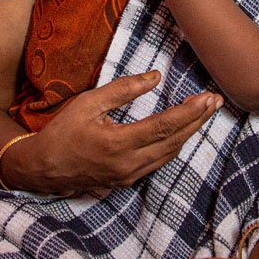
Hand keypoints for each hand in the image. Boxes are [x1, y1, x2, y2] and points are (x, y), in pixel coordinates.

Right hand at [1, 70, 223, 195]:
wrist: (43, 168)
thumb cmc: (63, 132)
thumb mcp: (88, 103)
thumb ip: (123, 90)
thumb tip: (155, 77)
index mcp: (117, 143)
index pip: (163, 127)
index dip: (189, 112)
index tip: (207, 98)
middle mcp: (128, 164)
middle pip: (173, 141)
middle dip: (197, 120)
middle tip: (215, 101)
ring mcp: (129, 176)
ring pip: (169, 154)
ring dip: (189, 133)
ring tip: (204, 113)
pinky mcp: (127, 181)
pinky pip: (158, 162)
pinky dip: (173, 145)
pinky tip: (182, 131)